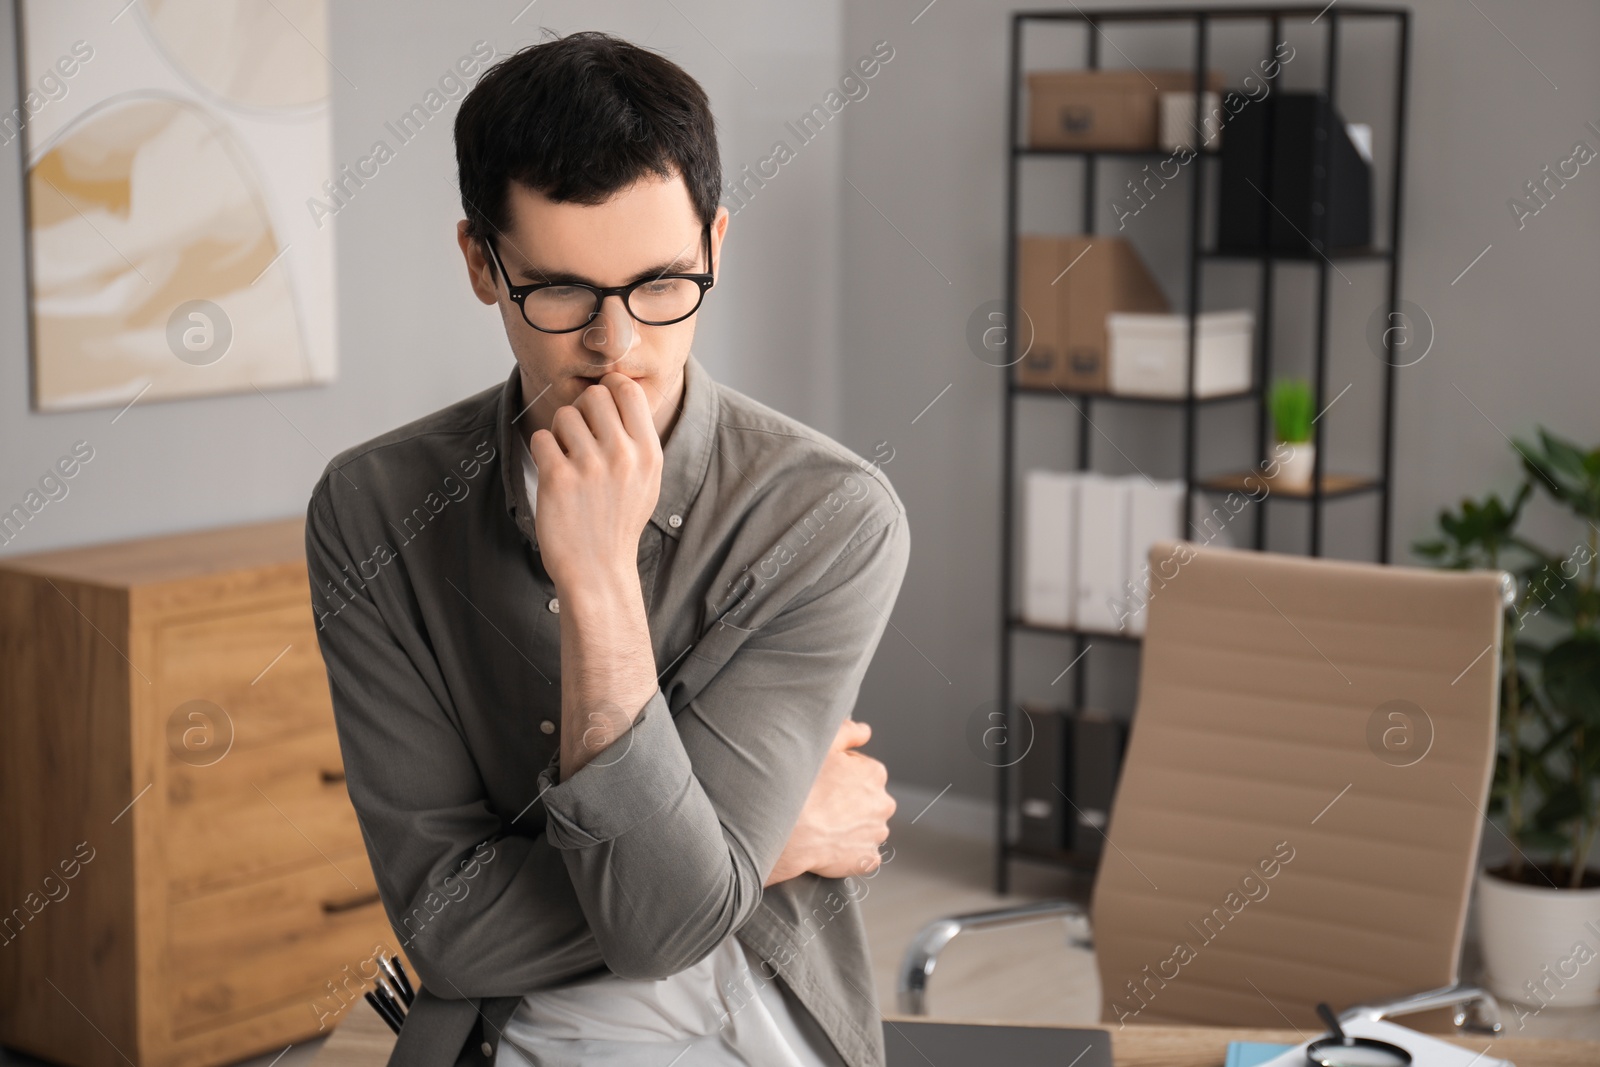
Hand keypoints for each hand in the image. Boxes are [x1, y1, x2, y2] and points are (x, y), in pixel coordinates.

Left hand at [529, 373, 663, 593]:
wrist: (597, 569)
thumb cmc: (618, 522)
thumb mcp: (647, 480)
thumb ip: (637, 438)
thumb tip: (618, 390)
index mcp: (648, 453)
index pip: (628, 390)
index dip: (609, 391)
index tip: (600, 410)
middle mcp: (623, 456)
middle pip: (593, 396)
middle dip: (581, 411)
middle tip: (579, 437)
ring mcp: (590, 467)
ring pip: (564, 415)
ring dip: (560, 433)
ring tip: (568, 460)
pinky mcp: (558, 479)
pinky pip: (541, 438)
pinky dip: (543, 452)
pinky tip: (555, 475)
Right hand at [765, 719, 894, 886]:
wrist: (787, 833)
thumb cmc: (802, 788)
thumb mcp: (823, 745)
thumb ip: (849, 732)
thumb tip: (865, 732)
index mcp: (875, 774)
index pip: (861, 771)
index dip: (839, 775)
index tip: (822, 781)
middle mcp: (883, 803)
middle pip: (867, 799)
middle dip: (849, 801)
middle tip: (821, 803)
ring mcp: (876, 834)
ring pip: (866, 827)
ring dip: (851, 826)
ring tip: (824, 825)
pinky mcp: (868, 859)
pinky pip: (863, 854)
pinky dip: (851, 852)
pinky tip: (831, 845)